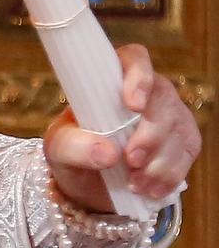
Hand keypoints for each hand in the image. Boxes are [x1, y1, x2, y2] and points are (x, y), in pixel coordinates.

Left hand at [44, 44, 200, 213]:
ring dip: (158, 163)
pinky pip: (187, 156)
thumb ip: (74, 147)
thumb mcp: (59, 148)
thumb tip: (107, 152)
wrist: (92, 182)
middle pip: (163, 101)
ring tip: (133, 182)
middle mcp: (148, 91)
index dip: (139, 76)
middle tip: (130, 161)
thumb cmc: (73, 150)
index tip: (133, 104)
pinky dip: (168, 176)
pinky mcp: (186, 142)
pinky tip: (148, 188)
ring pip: (179, 131)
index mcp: (112, 78)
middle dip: (149, 136)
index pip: (134, 59)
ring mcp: (171, 115)